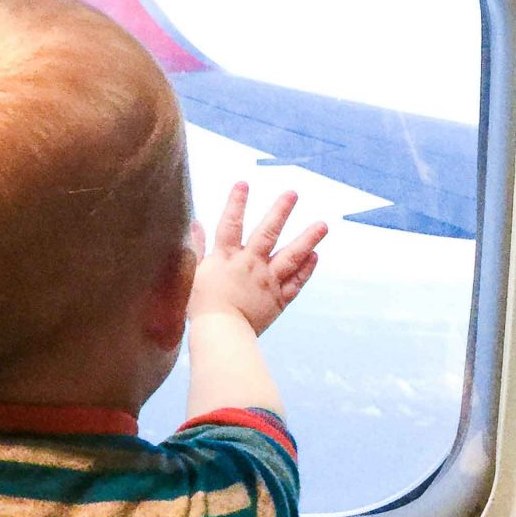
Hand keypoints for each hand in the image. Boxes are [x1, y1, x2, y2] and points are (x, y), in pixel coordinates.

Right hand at [188, 182, 327, 334]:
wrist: (220, 332)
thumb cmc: (200, 305)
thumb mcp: (192, 272)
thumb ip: (196, 247)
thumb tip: (195, 223)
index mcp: (226, 257)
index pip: (231, 224)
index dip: (236, 203)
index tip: (243, 184)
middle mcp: (250, 265)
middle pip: (267, 233)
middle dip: (280, 211)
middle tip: (293, 194)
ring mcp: (267, 282)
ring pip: (291, 256)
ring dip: (308, 238)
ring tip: (323, 225)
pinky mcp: (278, 300)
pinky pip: (296, 282)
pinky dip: (306, 269)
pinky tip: (315, 255)